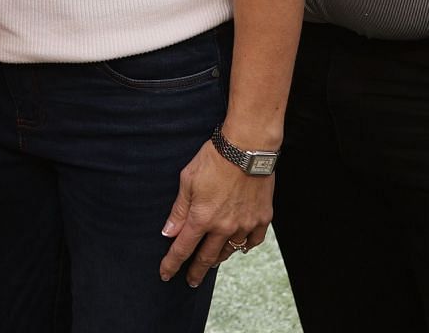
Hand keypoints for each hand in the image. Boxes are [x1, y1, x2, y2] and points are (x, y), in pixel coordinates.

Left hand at [159, 138, 274, 287]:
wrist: (248, 147)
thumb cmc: (214, 159)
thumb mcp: (188, 180)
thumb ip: (179, 210)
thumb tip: (169, 232)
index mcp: (202, 218)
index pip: (183, 248)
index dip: (172, 263)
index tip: (166, 275)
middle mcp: (224, 226)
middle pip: (207, 257)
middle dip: (196, 271)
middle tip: (191, 281)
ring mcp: (245, 224)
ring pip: (230, 250)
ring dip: (219, 257)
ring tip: (212, 261)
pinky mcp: (262, 218)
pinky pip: (253, 241)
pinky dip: (245, 246)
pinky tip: (240, 247)